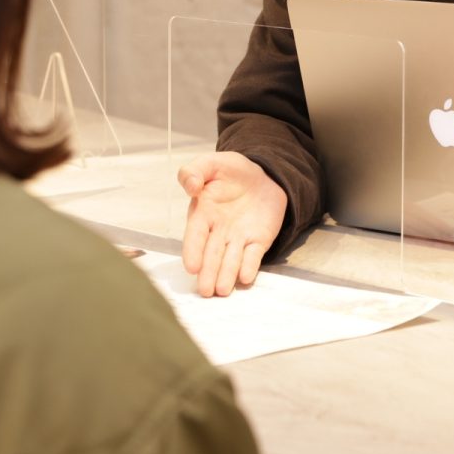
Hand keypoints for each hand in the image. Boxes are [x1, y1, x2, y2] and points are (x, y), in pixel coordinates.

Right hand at [178, 151, 287, 297]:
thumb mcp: (211, 163)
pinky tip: (246, 277)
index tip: (191, 266)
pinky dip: (249, 266)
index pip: (195, 234)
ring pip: (230, 259)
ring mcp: (238, 237)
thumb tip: (190, 186)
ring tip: (223, 290)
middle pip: (212, 254)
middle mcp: (218, 230)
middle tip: (206, 291)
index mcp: (203, 212)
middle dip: (208, 272)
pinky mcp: (257, 241)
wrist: (262, 174)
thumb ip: (194, 171)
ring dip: (227, 275)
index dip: (193, 250)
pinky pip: (253, 255)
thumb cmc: (230, 171)